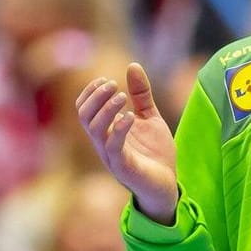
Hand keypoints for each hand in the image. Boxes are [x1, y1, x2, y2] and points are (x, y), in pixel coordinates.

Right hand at [77, 63, 178, 221]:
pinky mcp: (122, 167)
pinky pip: (113, 147)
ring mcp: (110, 156)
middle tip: (113, 85)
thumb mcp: (149, 118)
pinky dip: (119, 128)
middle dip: (95, 97)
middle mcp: (102, 143)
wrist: (167, 184)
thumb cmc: (155, 154)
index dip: (90, 92)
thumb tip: (133, 65)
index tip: (106, 79)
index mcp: (105, 131)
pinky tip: (130, 116)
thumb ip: (141, 95)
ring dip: (106, 109)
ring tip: (122, 96)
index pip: (83, 109)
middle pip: (84, 116)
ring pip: (94, 130)